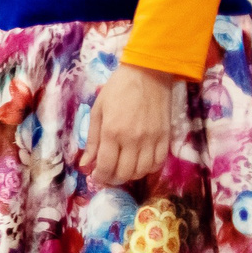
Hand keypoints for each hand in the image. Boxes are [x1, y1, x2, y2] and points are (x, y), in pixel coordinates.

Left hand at [80, 63, 177, 186]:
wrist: (148, 73)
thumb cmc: (117, 89)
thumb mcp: (97, 111)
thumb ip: (92, 141)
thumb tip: (85, 165)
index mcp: (112, 132)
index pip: (106, 167)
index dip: (100, 177)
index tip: (97, 176)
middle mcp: (133, 139)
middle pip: (125, 173)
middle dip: (114, 178)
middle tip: (109, 174)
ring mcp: (152, 139)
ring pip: (143, 171)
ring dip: (131, 175)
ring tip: (124, 168)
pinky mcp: (166, 136)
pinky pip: (159, 162)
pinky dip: (149, 168)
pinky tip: (141, 163)